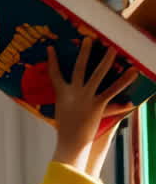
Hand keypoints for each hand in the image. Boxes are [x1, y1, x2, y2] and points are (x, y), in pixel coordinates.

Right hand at [47, 38, 137, 172]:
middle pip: (79, 68)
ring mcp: (85, 98)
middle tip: (89, 39)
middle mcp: (74, 93)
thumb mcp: (62, 113)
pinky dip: (123, 82)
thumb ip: (66, 102)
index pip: (54, 75)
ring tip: (113, 49)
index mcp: (62, 95)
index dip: (52, 61)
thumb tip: (65, 98)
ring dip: (106, 61)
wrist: (71, 144)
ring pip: (97, 75)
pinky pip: (112, 91)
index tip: (50, 48)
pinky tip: (132, 73)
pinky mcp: (97, 105)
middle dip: (84, 53)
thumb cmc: (66, 131)